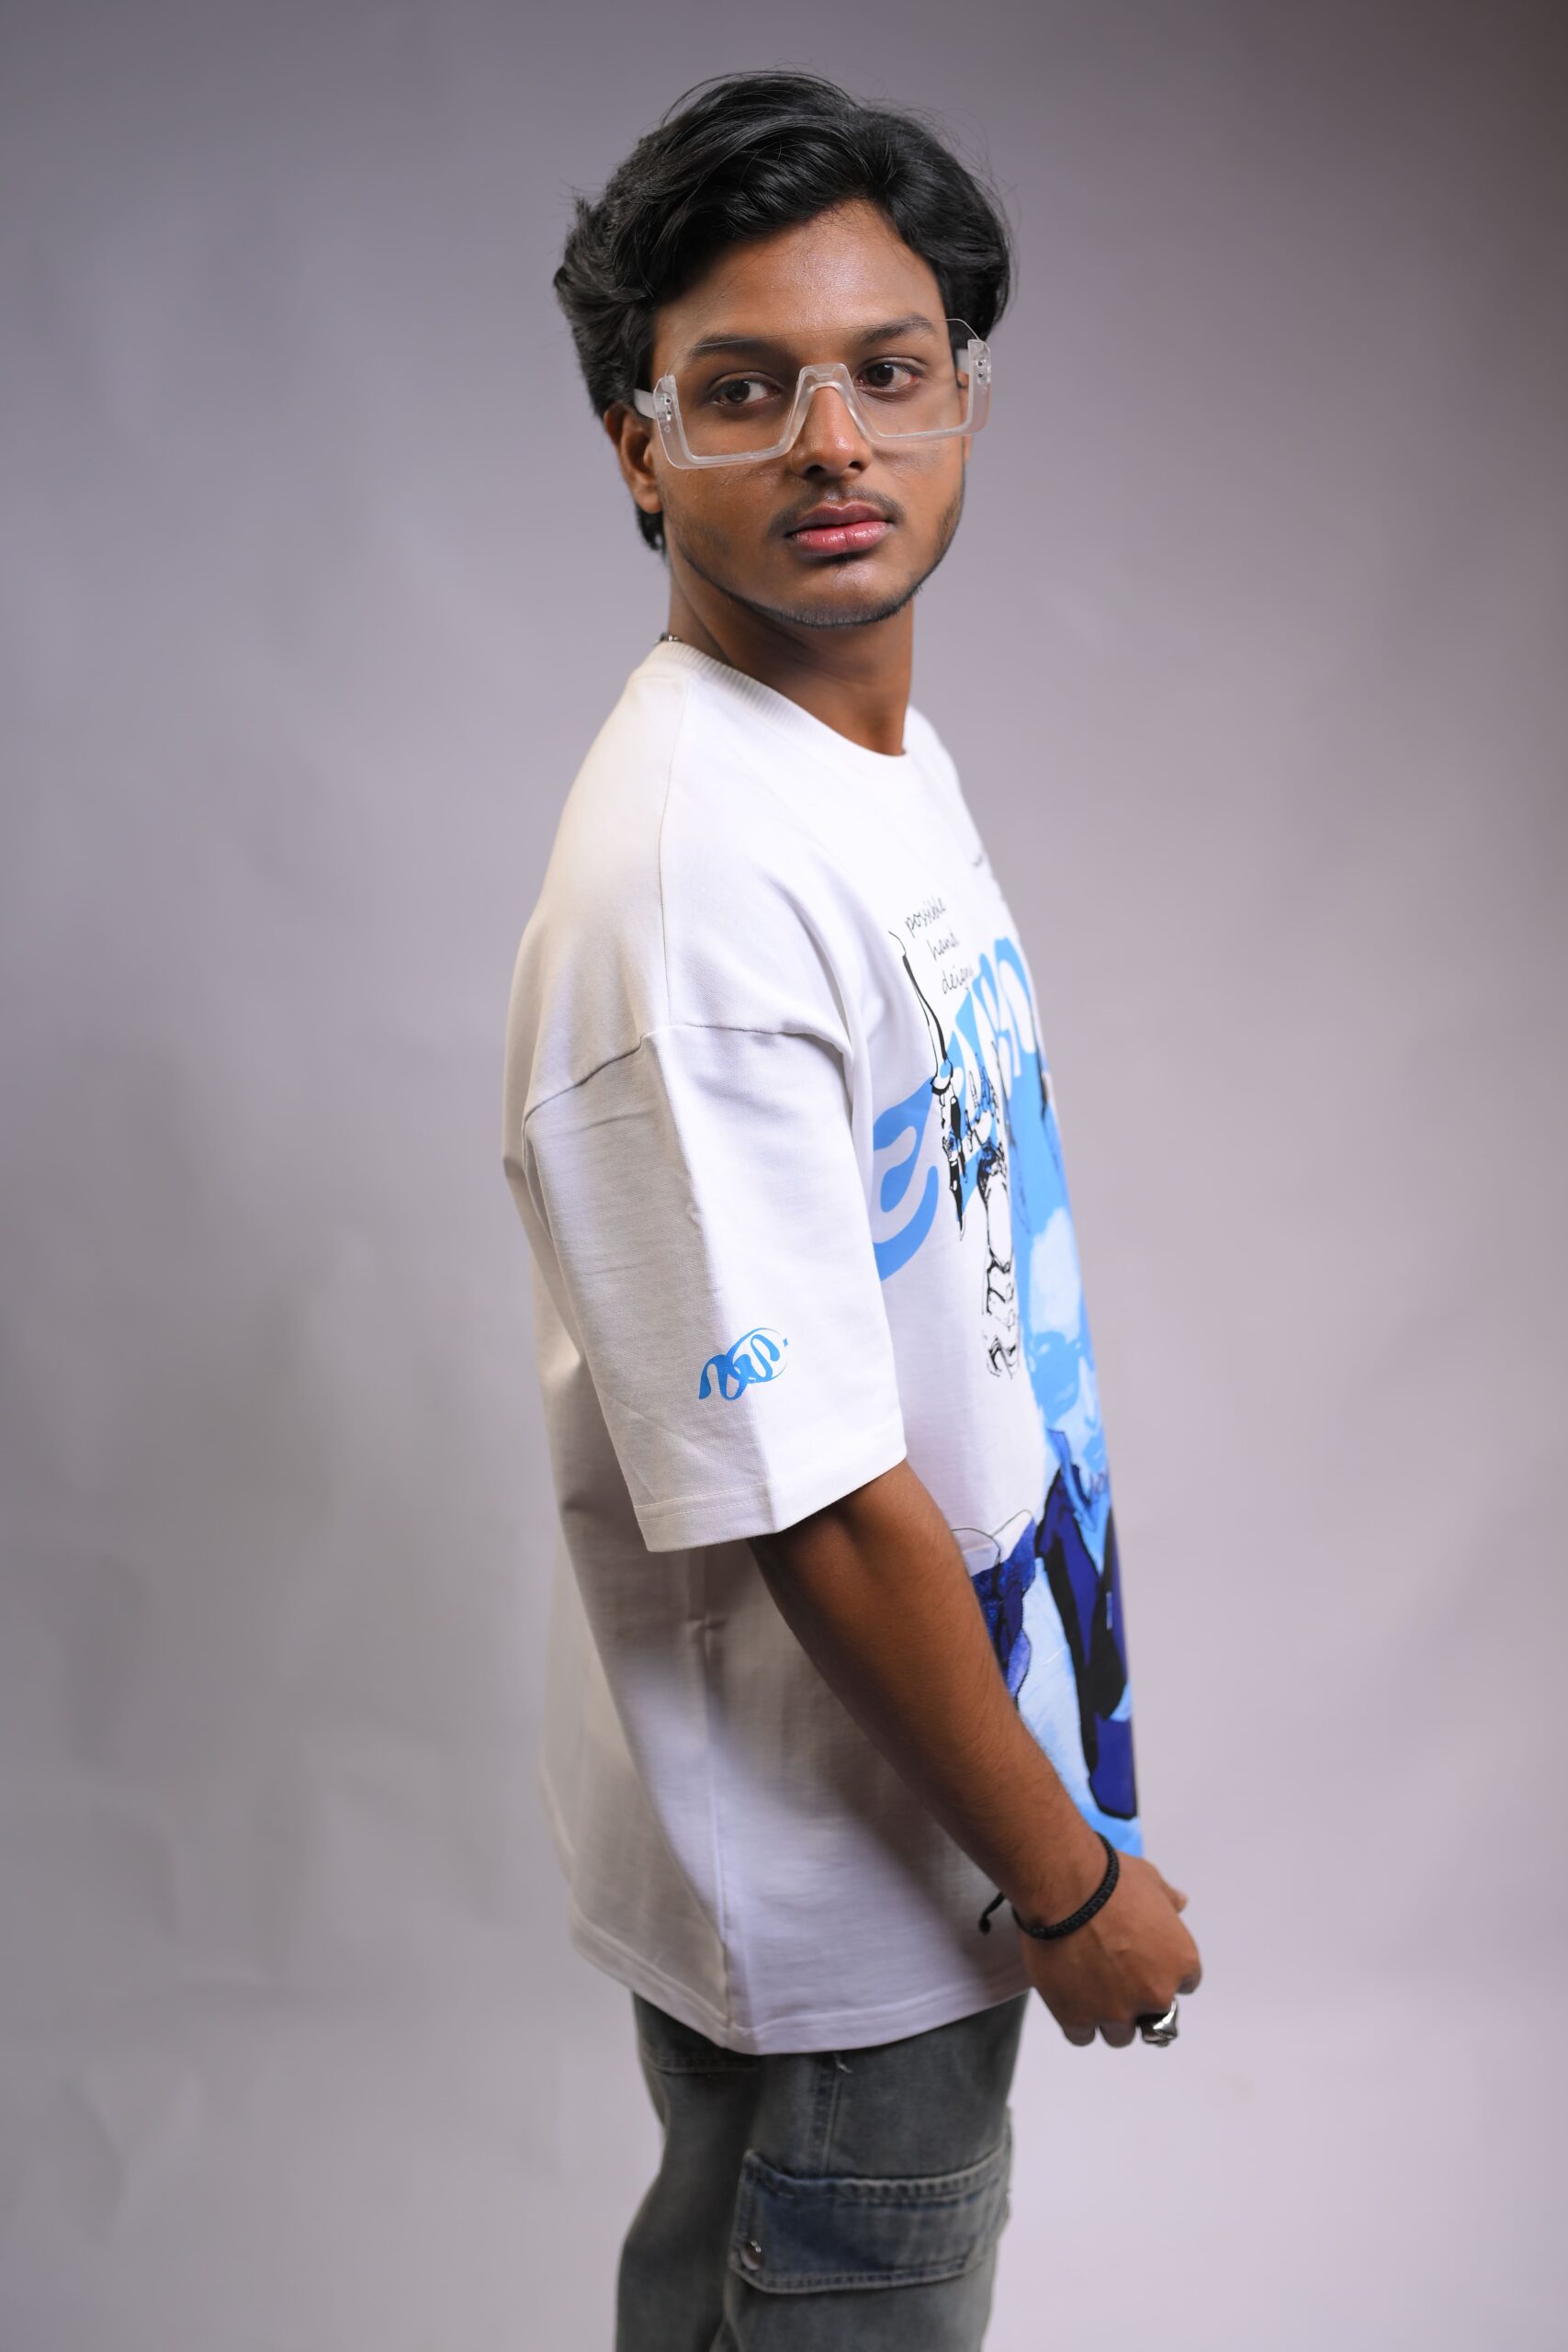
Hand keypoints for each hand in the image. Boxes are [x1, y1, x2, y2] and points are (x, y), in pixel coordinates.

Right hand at [1016, 1852, 1201, 2046]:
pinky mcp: (1078, 2019)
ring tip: (1088, 1988)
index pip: (1184, 1984)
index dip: (1160, 1970)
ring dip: (1108, 2016)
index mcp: (1181, 1962)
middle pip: (1153, 2017)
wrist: (1064, 1887)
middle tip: (1113, 1973)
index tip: (1143, 1959)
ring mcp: (1116, 2011)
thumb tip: (1180, 1902)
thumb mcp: (1150, 1880)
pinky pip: (1083, 2036)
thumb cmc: (1110, 1879)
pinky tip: (1068, 1997)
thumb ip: (1167, 1899)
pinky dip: (1077, 2021)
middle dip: (1136, 1999)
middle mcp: (1155, 1994)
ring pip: (1120, 2034)